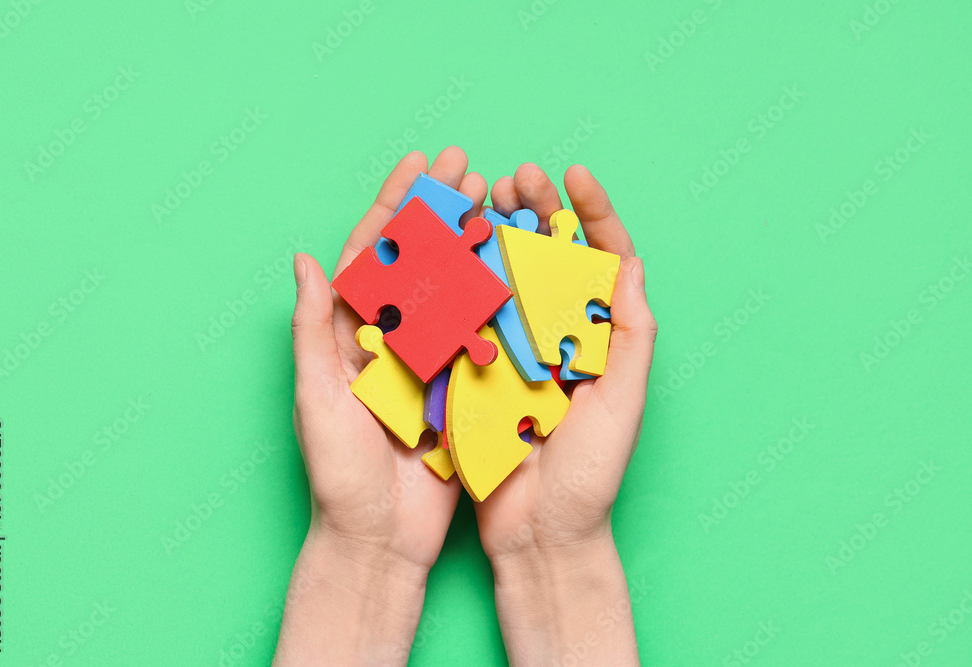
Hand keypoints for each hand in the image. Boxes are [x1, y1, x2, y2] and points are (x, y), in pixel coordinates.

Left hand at [274, 147, 487, 665]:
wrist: (381, 540)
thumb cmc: (339, 476)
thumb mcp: (318, 398)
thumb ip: (314, 331)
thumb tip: (306, 260)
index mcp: (350, 336)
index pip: (373, 256)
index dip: (394, 206)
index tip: (419, 164)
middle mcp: (391, 340)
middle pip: (420, 260)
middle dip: (440, 210)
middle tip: (467, 167)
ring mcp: (428, 362)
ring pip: (454, 289)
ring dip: (473, 243)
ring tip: (496, 201)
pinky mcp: (459, 389)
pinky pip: (480, 336)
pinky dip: (496, 298)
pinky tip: (518, 266)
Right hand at [475, 163, 655, 665]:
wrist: (537, 535)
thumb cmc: (588, 477)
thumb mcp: (621, 405)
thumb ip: (631, 337)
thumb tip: (631, 265)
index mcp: (602, 338)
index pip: (603, 260)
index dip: (592, 212)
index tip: (573, 175)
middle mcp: (561, 337)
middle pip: (552, 259)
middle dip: (537, 211)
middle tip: (517, 177)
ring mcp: (518, 353)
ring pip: (508, 279)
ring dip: (496, 234)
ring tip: (483, 197)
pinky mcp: (480, 372)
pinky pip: (471, 318)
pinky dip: (462, 282)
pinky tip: (450, 251)